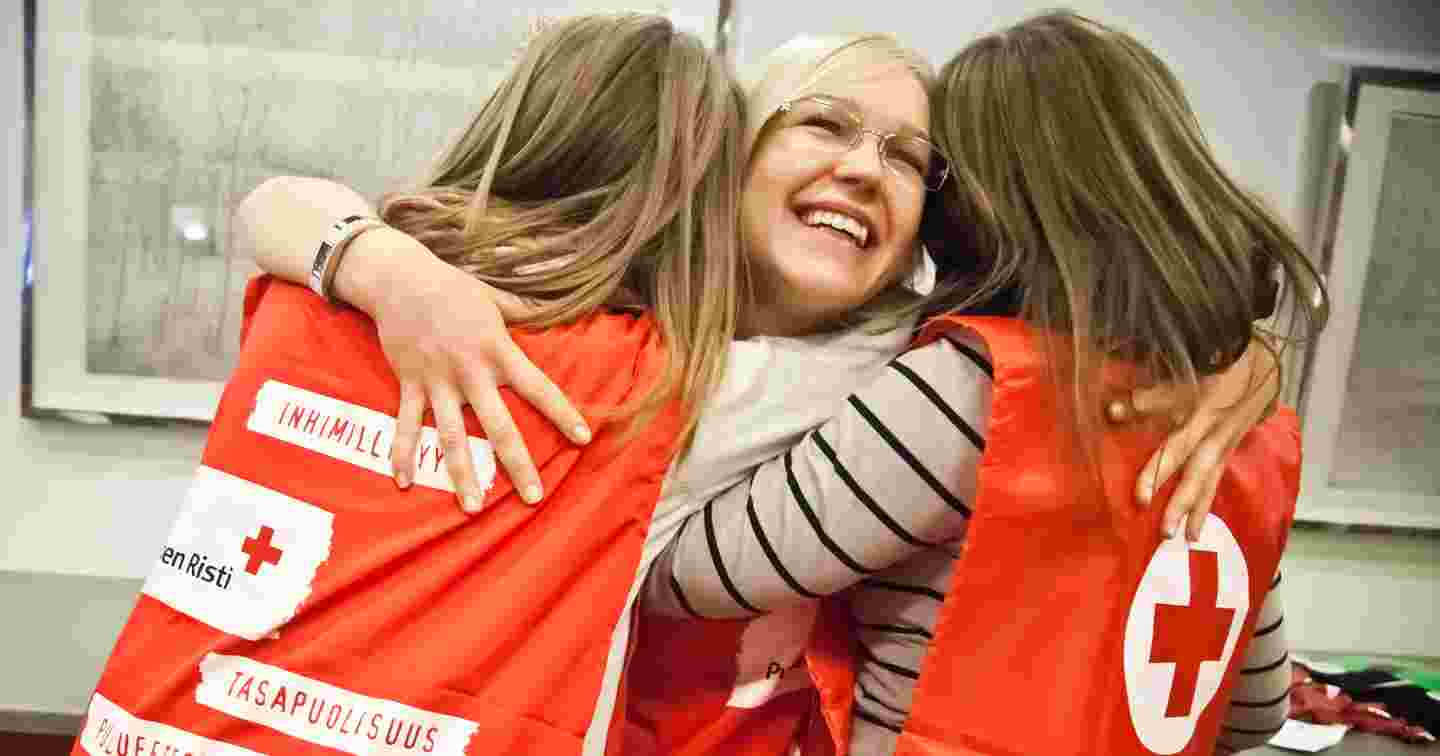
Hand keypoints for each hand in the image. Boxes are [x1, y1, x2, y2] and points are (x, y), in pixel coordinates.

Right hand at [342, 227, 591, 511]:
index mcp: (497, 350)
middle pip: (498, 425)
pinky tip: (403, 482)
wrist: (399, 279)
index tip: (583, 439)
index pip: (539, 387)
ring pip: (452, 436)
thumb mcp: (495, 296)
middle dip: (517, 463)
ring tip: (473, 507)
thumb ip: (525, 310)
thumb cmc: (453, 286)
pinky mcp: (409, 384)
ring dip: (461, 473)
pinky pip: (407, 424)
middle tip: (533, 498)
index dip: (562, 413)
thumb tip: (555, 308)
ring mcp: (438, 381)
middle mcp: (470, 372)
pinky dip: (403, 453)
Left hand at [1107, 336, 1280, 540]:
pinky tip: (1196, 526)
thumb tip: (1112, 411)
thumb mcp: (1185, 374)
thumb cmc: (1217, 366)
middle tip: (1166, 531)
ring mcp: (1225, 444)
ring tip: (1188, 538)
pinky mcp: (1230, 449)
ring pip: (1209, 482)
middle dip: (1181, 502)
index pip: (1173, 443)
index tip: (1137, 491)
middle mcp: (1215, 435)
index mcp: (1201, 415)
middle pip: (1196, 473)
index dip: (1154, 464)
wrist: (1263, 364)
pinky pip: (1215, 480)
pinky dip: (1205, 503)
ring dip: (1195, 509)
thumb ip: (1149, 397)